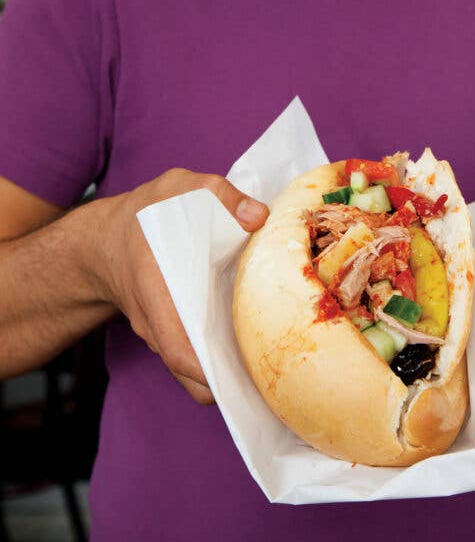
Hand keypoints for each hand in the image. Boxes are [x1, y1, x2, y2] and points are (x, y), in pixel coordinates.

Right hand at [93, 168, 267, 403]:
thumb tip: (258, 217)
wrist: (108, 237)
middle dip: (230, 379)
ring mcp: (162, 332)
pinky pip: (196, 353)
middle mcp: (156, 322)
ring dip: (228, 370)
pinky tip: (256, 342)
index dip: (207, 370)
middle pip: (191, 370)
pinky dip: (223, 356)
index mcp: (155, 290)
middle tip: (273, 373)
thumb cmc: (145, 213)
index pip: (176, 348)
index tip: (242, 374)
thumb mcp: (178, 188)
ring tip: (273, 361)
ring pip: (195, 366)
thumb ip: (218, 195)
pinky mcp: (173, 330)